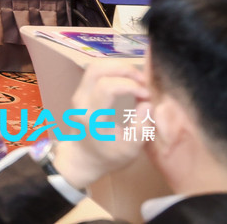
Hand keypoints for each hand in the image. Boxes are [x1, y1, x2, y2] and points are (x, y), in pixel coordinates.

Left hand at [51, 59, 147, 188]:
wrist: (82, 159)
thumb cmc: (108, 156)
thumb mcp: (130, 150)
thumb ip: (141, 128)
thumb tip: (147, 103)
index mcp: (91, 116)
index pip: (106, 88)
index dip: (129, 86)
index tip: (147, 95)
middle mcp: (81, 100)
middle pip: (96, 69)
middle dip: (123, 69)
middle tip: (143, 81)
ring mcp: (79, 94)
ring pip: (95, 67)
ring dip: (118, 68)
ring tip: (138, 80)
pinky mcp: (82, 91)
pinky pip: (96, 72)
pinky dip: (114, 71)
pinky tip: (129, 81)